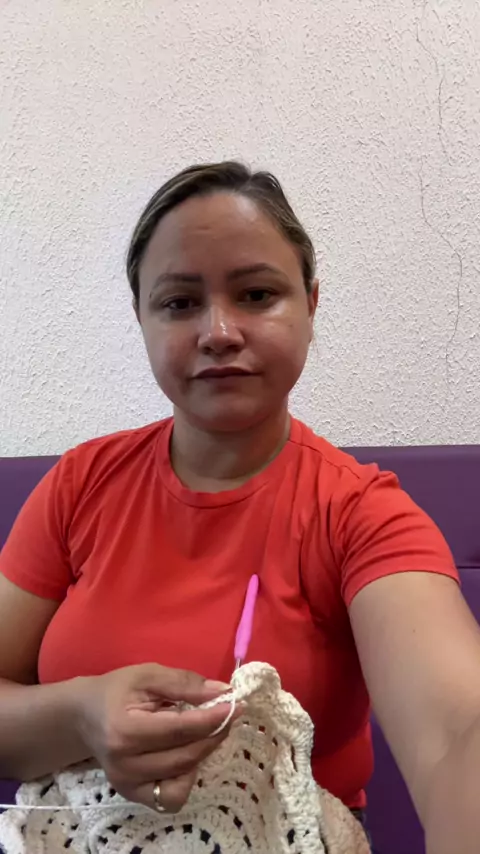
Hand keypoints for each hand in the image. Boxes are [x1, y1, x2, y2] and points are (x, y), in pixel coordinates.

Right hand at [74, 662, 235, 811]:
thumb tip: (222, 693)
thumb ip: (184, 683)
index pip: (179, 730)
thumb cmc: (117, 690)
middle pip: (184, 756)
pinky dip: (186, 777)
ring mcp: (127, 785)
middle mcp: (124, 764)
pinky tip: (184, 754)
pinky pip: (171, 797)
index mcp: (124, 730)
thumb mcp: (148, 675)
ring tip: (205, 732)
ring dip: (202, 753)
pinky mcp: (132, 795)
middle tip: (230, 715)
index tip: (235, 706)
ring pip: (182, 777)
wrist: (85, 715)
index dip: (211, 719)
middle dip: (214, 734)